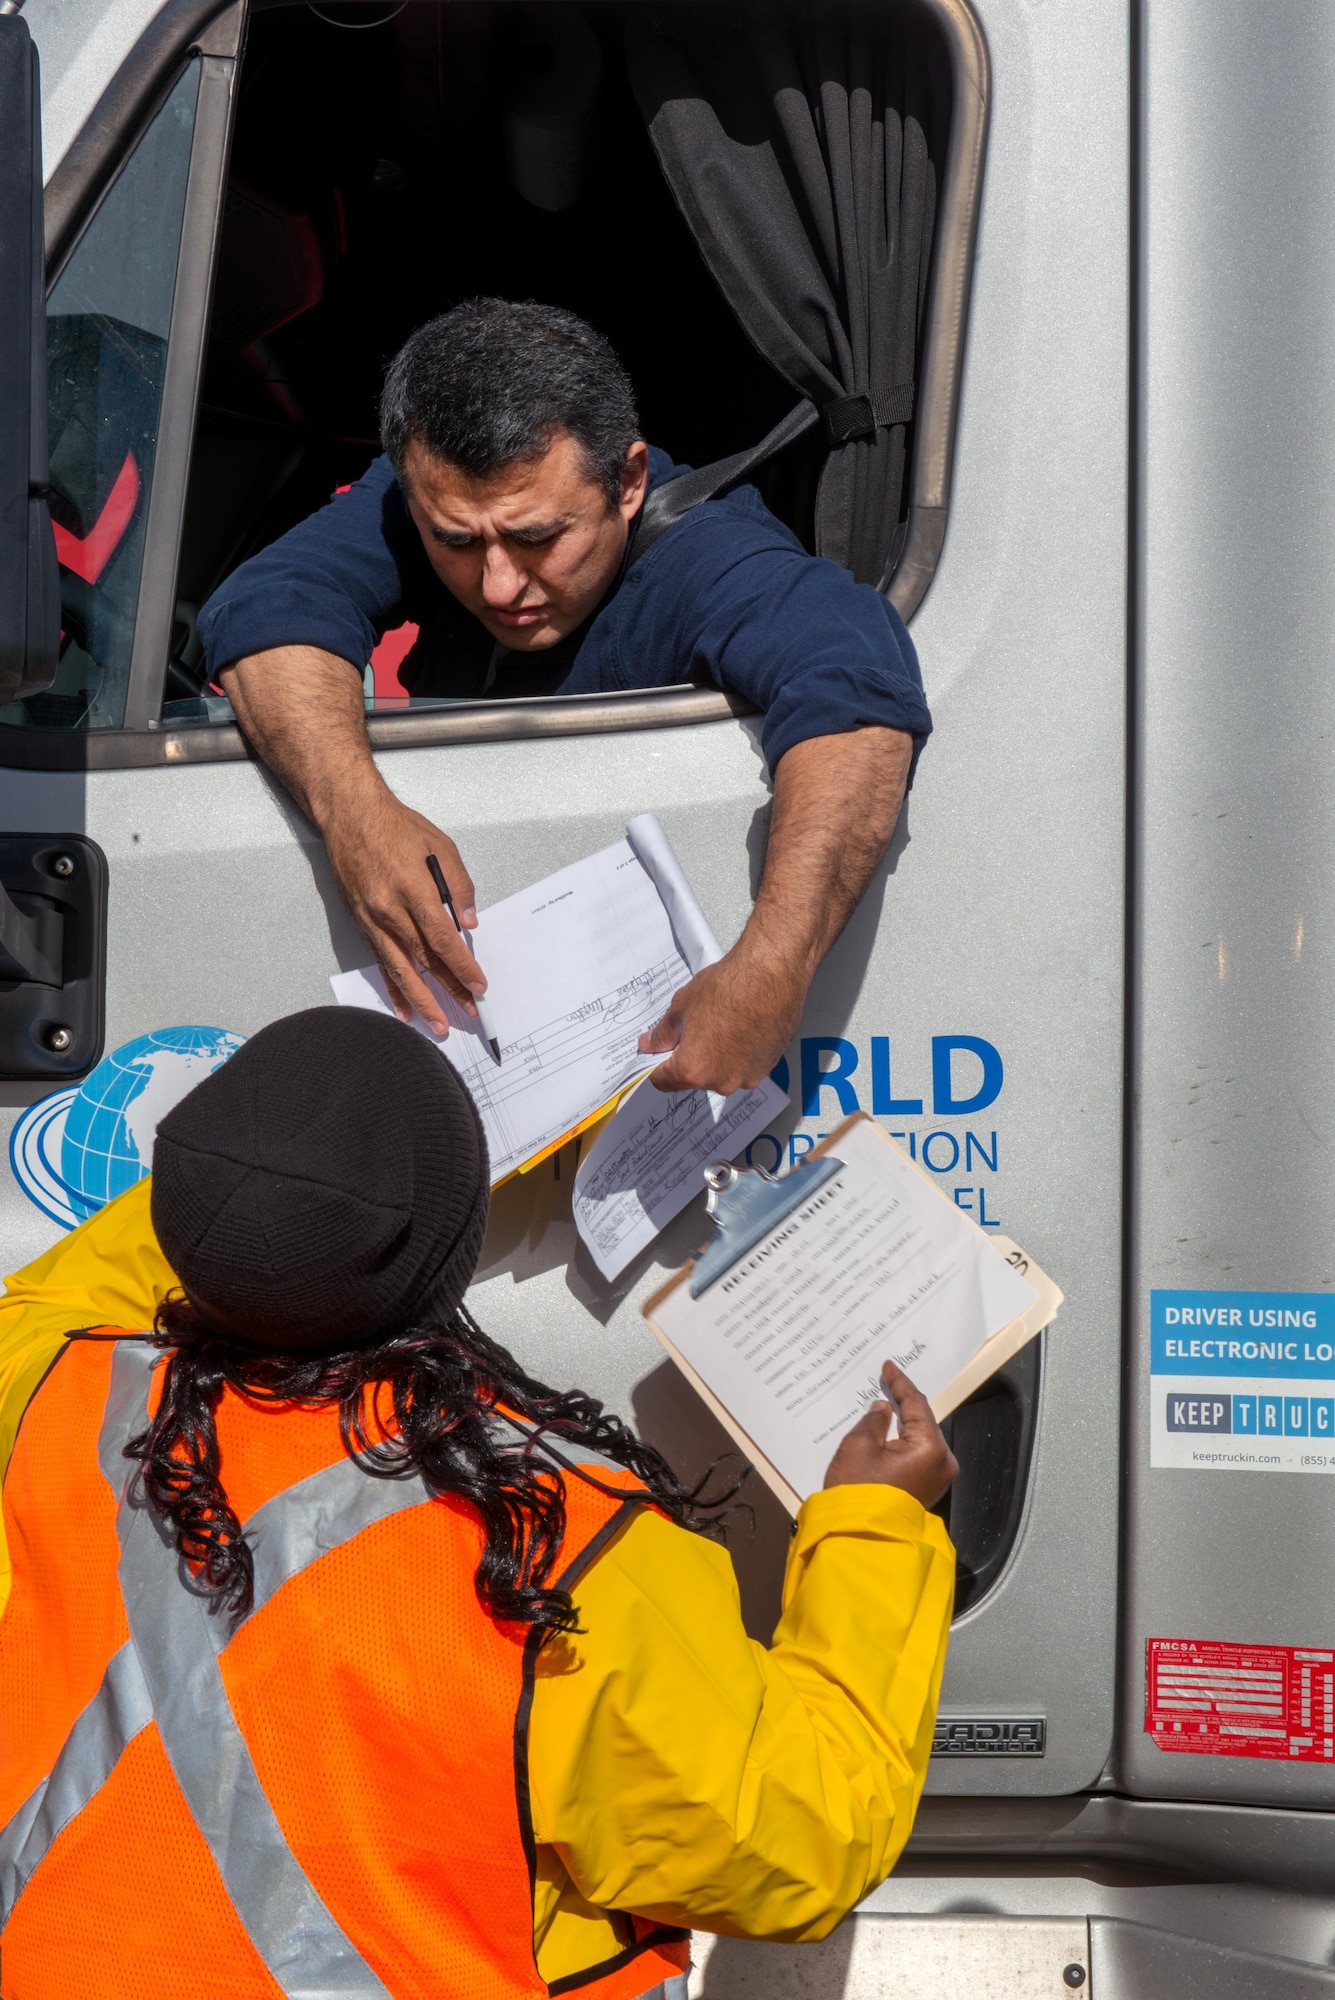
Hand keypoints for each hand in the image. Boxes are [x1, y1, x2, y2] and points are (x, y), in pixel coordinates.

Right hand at [322, 781, 484, 1035]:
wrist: (350, 816)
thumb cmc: (397, 827)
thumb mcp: (440, 847)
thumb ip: (458, 886)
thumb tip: (468, 923)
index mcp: (414, 890)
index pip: (444, 939)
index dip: (463, 966)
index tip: (479, 984)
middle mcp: (390, 910)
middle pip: (425, 960)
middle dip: (449, 989)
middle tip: (469, 1011)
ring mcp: (373, 920)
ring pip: (400, 969)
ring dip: (421, 1000)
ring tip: (438, 1024)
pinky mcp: (361, 924)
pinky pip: (379, 963)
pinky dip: (392, 988)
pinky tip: (403, 1009)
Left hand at [637, 943, 805, 1093]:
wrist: (771, 974)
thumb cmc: (726, 987)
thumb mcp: (682, 1006)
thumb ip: (663, 1033)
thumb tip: (649, 1045)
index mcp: (693, 1070)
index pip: (663, 1081)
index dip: (657, 1066)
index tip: (660, 1052)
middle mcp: (721, 1082)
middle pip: (694, 1078)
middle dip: (689, 1059)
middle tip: (695, 1030)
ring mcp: (747, 1077)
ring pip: (721, 1074)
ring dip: (717, 1058)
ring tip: (723, 1026)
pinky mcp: (767, 1067)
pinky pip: (744, 1067)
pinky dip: (739, 1055)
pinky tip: (743, 1029)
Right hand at [823, 1364, 957, 1507]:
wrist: (860, 1538)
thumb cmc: (857, 1490)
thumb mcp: (858, 1446)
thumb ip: (873, 1421)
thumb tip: (884, 1409)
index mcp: (930, 1446)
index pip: (917, 1404)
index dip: (900, 1383)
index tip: (888, 1366)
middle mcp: (943, 1461)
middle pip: (924, 1421)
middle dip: (905, 1402)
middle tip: (887, 1381)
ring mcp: (939, 1477)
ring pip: (922, 1437)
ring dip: (905, 1421)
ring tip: (889, 1400)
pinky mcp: (929, 1488)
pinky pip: (919, 1453)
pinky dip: (906, 1439)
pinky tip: (892, 1428)